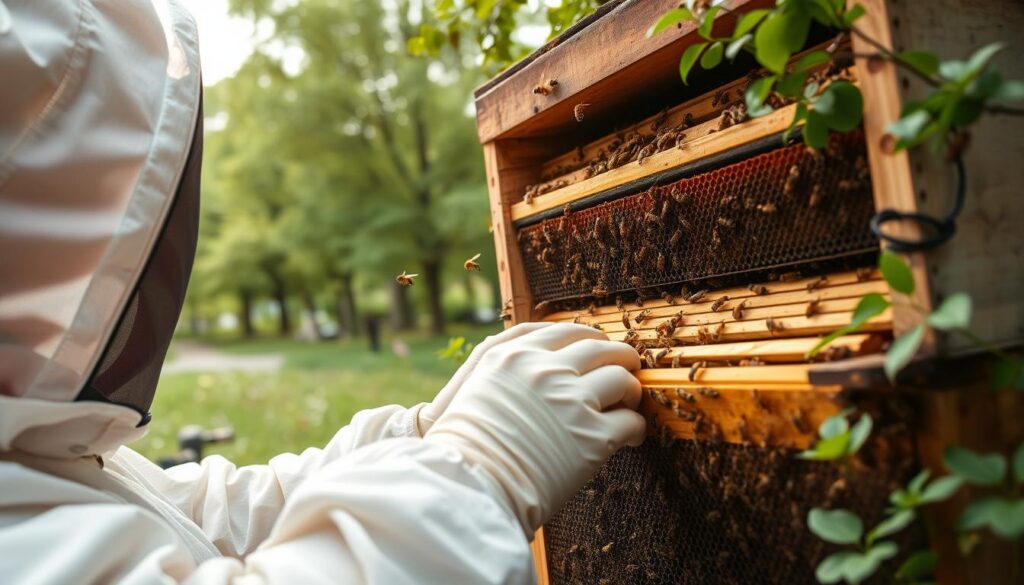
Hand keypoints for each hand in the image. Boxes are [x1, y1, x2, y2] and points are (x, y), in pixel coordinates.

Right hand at [424, 323, 644, 535]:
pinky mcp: (593, 436)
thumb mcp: (476, 387)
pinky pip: (631, 422)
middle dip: (618, 358)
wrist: (467, 487)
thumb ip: (509, 369)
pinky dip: (635, 429)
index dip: (589, 339)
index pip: (566, 331)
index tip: (598, 349)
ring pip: (622, 379)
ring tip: (628, 406)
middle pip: (600, 347)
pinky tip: (629, 437)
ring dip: (630, 392)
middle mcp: (545, 370)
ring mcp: (572, 401)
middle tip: (625, 372)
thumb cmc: (466, 446)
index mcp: (514, 355)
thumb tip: (544, 366)